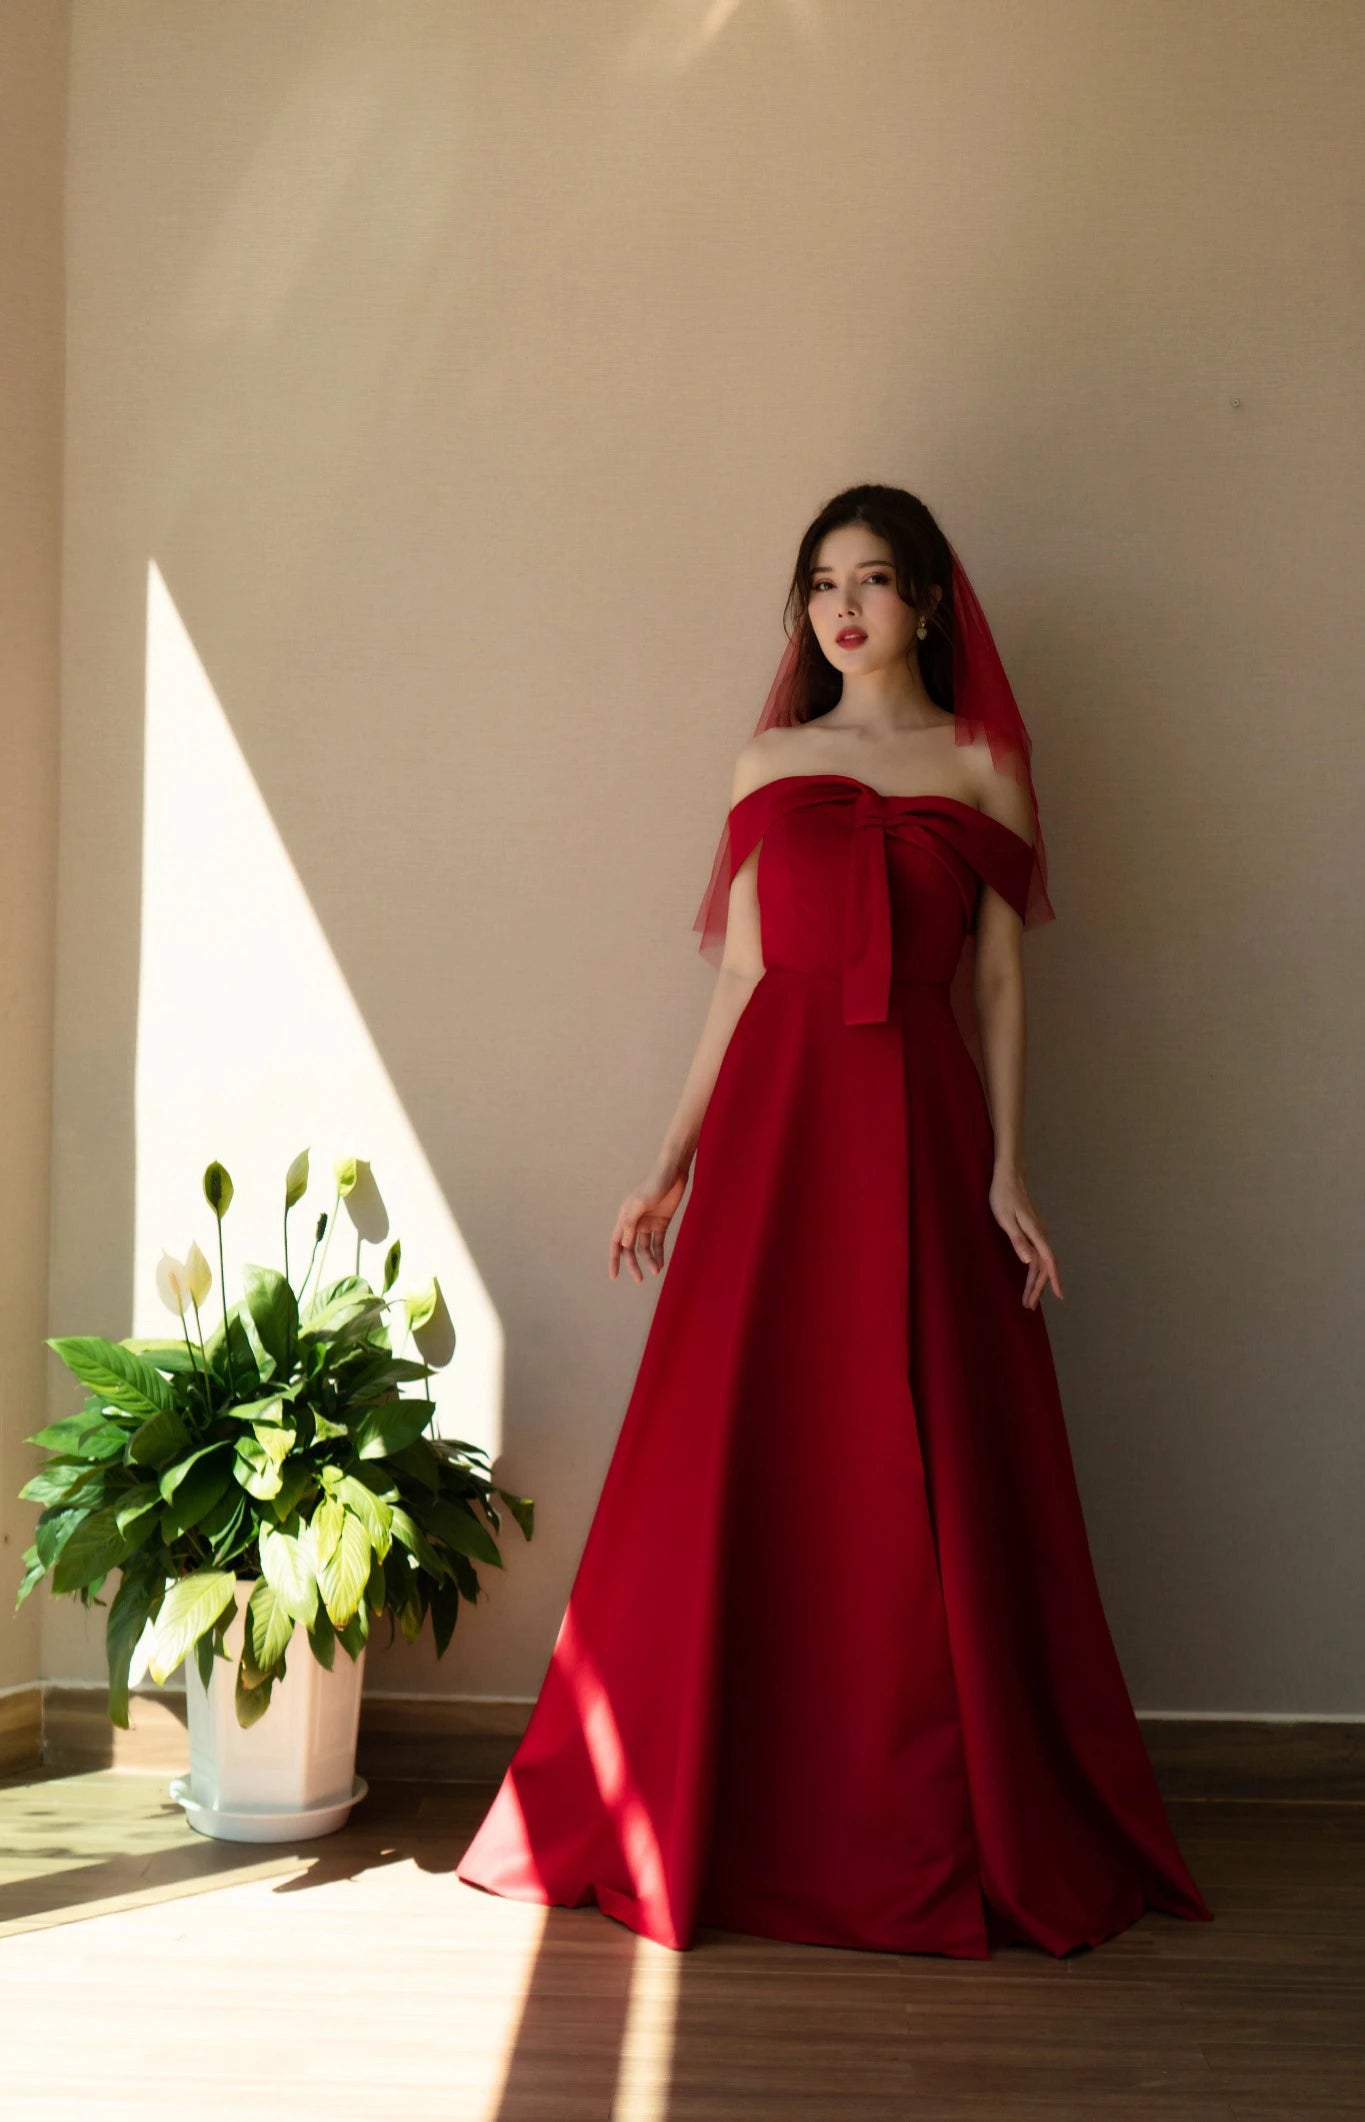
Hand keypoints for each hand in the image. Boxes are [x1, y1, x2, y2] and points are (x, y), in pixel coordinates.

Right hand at [609, 1163, 688, 1283]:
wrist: (673, 1173)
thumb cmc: (654, 1185)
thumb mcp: (640, 1203)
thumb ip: (631, 1223)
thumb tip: (625, 1245)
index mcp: (625, 1218)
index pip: (616, 1243)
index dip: (614, 1260)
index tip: (614, 1276)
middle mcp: (634, 1223)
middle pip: (630, 1250)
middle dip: (633, 1265)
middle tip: (640, 1280)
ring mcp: (648, 1223)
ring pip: (645, 1248)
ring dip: (649, 1260)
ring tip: (656, 1271)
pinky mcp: (662, 1222)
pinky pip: (658, 1242)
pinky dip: (659, 1254)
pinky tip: (661, 1264)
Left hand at [988, 1167, 1063, 1308]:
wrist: (1008, 1176)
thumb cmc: (1003, 1196)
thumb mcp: (1005, 1219)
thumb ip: (1017, 1240)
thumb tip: (1029, 1262)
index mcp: (1035, 1233)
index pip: (1048, 1261)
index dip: (1053, 1280)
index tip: (1059, 1296)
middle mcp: (1040, 1234)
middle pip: (1044, 1266)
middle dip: (1038, 1288)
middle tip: (1029, 1306)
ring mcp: (1037, 1233)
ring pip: (1040, 1262)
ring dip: (1035, 1281)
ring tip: (1028, 1298)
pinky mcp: (1032, 1231)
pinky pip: (1037, 1255)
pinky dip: (1033, 1269)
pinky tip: (1030, 1277)